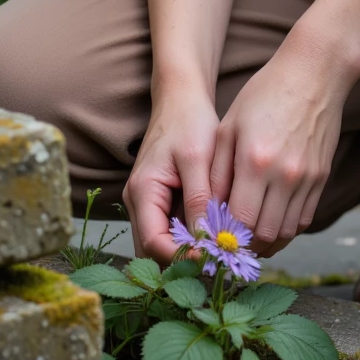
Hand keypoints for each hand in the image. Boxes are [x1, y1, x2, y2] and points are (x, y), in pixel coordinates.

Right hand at [123, 83, 219, 262]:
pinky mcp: (160, 202)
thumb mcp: (197, 157)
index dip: (183, 257)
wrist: (181, 99)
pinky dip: (191, 236)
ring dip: (189, 250)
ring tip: (222, 250)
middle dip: (186, 260)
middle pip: (155, 251)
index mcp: (142, 192)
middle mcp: (138, 203)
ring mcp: (146, 204)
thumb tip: (207, 240)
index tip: (215, 257)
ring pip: (163, 244)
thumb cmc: (189, 122)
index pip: (154, 244)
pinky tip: (216, 234)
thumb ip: (199, 199)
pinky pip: (171, 230)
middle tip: (221, 260)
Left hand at [209, 39, 351, 252]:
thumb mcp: (229, 127)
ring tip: (249, 238)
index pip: (239, 222)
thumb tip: (209, 212)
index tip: (212, 241)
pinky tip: (272, 222)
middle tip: (229, 245)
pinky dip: (287, 229)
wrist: (313, 74)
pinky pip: (304, 219)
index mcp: (255, 162)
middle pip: (264, 236)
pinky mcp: (322, 177)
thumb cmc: (264, 94)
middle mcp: (285, 175)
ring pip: (286, 233)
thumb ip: (218, 173)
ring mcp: (308, 179)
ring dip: (267, 243)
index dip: (224, 239)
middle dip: (244, 247)